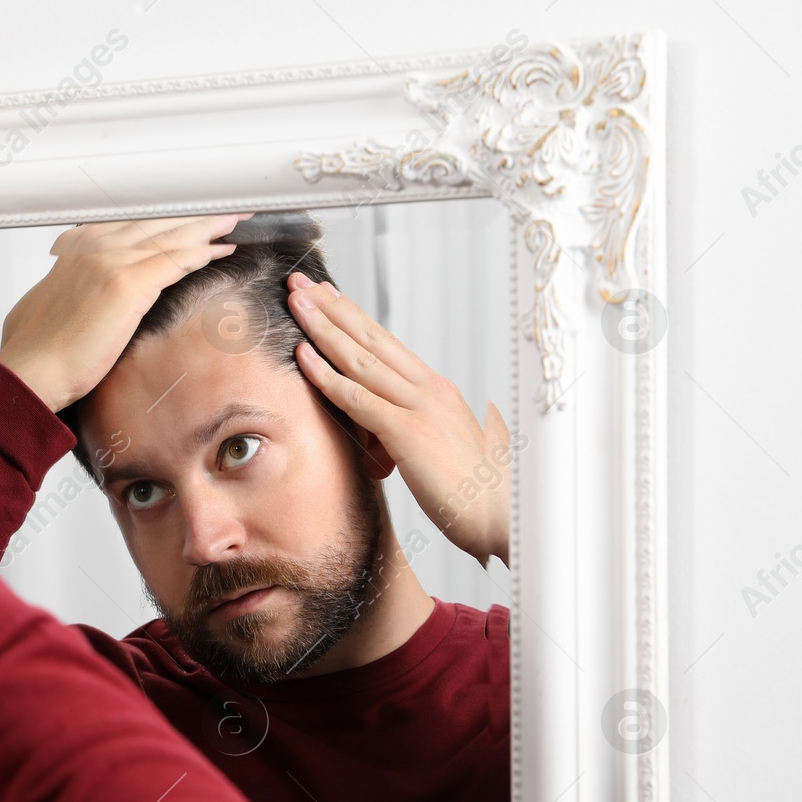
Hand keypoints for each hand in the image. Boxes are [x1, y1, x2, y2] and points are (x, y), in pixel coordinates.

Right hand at [0, 214, 250, 411]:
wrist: (30, 373)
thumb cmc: (35, 351)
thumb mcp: (44, 304)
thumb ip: (65, 287)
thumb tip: (73, 294)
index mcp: (75, 249)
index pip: (128, 224)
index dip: (160, 220)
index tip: (182, 217)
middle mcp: (93, 247)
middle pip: (154, 222)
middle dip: (190, 215)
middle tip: (220, 209)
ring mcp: (111, 261)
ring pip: (170, 236)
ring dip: (206, 227)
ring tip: (232, 220)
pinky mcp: (127, 285)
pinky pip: (176, 261)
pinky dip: (203, 253)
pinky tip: (223, 249)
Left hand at [287, 273, 512, 567]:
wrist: (505, 520)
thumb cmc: (481, 496)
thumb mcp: (451, 452)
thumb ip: (430, 432)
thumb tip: (422, 428)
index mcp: (438, 392)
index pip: (387, 345)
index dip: (355, 318)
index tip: (328, 296)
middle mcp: (429, 390)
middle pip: (371, 338)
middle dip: (332, 307)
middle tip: (301, 281)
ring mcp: (420, 408)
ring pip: (360, 358)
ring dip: (323, 327)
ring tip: (296, 300)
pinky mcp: (409, 433)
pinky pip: (359, 398)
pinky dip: (328, 375)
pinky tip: (303, 356)